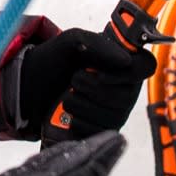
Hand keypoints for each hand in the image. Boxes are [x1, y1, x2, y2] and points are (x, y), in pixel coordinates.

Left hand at [0, 27, 155, 139]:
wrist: (29, 87)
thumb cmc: (54, 60)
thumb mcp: (72, 42)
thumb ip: (98, 45)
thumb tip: (126, 61)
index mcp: (122, 62)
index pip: (146, 66)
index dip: (129, 72)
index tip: (101, 74)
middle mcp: (125, 88)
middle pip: (126, 96)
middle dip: (92, 88)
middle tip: (74, 79)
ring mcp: (115, 112)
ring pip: (112, 116)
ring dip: (81, 105)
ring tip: (67, 96)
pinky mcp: (102, 131)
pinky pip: (100, 133)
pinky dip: (79, 123)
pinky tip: (69, 115)